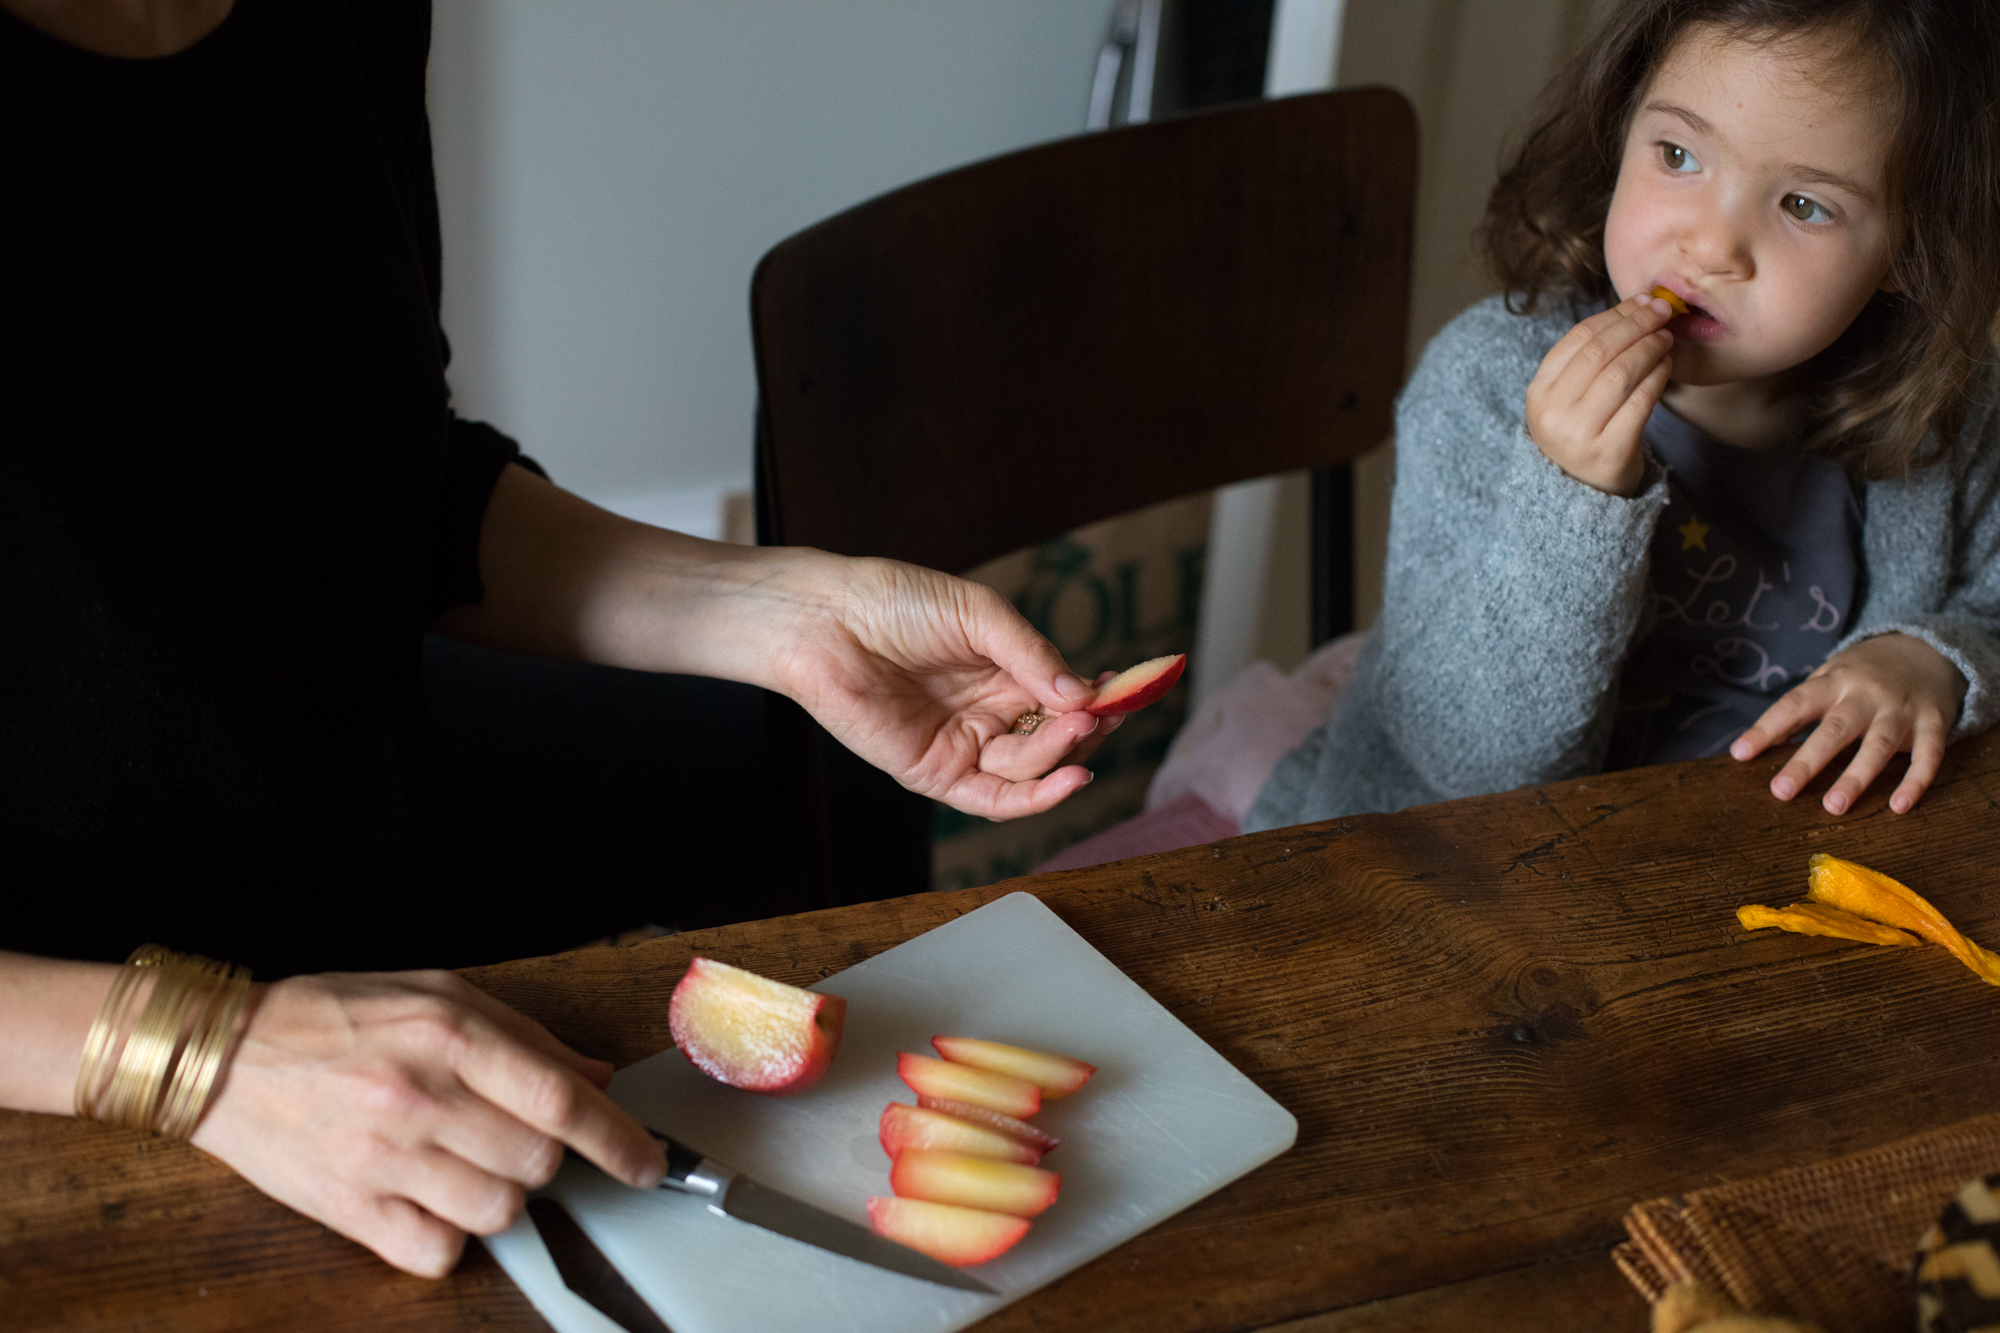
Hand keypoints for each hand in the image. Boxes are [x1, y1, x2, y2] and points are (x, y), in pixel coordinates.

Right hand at [191, 970, 664, 1277]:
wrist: (222, 1057)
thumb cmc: (333, 1017)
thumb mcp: (436, 994)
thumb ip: (524, 1036)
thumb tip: (597, 1077)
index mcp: (448, 1037)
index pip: (558, 1100)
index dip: (617, 1138)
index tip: (647, 1162)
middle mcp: (419, 1099)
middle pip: (537, 1163)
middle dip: (547, 1159)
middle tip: (516, 1138)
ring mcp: (382, 1161)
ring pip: (496, 1213)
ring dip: (501, 1196)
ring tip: (465, 1163)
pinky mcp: (349, 1210)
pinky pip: (436, 1252)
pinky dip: (449, 1237)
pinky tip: (430, 1199)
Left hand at [777, 556, 1117, 819]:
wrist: (827, 621)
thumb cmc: (896, 603)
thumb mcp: (980, 615)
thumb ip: (1032, 656)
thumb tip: (1084, 695)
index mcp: (1003, 671)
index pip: (1065, 697)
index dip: (1100, 699)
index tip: (1133, 690)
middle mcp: (988, 713)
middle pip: (1056, 738)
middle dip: (1087, 728)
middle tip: (1106, 711)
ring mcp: (964, 746)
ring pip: (1032, 768)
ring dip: (1062, 751)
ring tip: (1079, 724)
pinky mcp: (936, 773)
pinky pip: (995, 800)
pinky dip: (1036, 797)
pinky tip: (1070, 778)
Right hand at [1525, 293, 1676, 494]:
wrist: (1582, 494)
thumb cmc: (1582, 435)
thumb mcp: (1568, 399)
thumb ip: (1589, 360)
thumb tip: (1636, 307)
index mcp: (1539, 393)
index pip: (1578, 339)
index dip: (1614, 315)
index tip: (1641, 302)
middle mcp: (1553, 413)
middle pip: (1600, 352)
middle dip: (1636, 325)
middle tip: (1663, 312)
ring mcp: (1579, 435)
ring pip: (1621, 374)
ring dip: (1650, 349)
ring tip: (1666, 338)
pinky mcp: (1610, 453)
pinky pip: (1640, 403)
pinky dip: (1658, 378)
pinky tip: (1667, 366)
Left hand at [1728, 633, 1964, 814]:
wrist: (1925, 648)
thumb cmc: (1863, 674)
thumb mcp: (1829, 679)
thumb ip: (1798, 710)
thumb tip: (1755, 745)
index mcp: (1834, 682)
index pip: (1794, 704)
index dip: (1766, 728)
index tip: (1740, 754)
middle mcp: (1866, 695)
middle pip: (1834, 730)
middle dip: (1807, 762)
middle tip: (1781, 791)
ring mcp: (1902, 709)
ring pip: (1878, 746)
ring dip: (1856, 778)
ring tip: (1833, 807)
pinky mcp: (1934, 723)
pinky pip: (1927, 755)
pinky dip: (1915, 781)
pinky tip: (1899, 806)